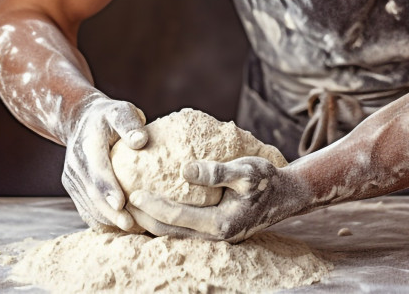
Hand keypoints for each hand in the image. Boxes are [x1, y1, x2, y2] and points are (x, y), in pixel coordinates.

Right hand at [60, 96, 147, 231]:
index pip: (96, 168)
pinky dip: (102, 220)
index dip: (107, 187)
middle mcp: (75, 162)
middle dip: (110, 212)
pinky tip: (120, 227)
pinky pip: (86, 209)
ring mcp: (71, 177)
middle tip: (131, 225)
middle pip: (92, 192)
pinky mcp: (72, 187)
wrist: (80, 120)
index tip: (121, 203)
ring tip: (132, 229)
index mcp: (88, 143)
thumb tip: (141, 140)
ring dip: (108, 220)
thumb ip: (129, 123)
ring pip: (88, 205)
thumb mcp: (120, 111)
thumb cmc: (109, 117)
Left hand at [126, 156, 310, 242]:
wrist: (287, 195)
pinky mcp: (216, 233)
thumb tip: (184, 170)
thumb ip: (216, 172)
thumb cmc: (267, 179)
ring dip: (152, 223)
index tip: (133, 191)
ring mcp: (216, 238)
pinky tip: (154, 209)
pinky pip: (184, 230)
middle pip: (169, 232)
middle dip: (143, 219)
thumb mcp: (246, 170)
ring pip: (175, 235)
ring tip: (131, 209)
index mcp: (220, 224)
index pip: (176, 217)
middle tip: (121, 203)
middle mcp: (216, 237)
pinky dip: (166, 222)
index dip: (152, 206)